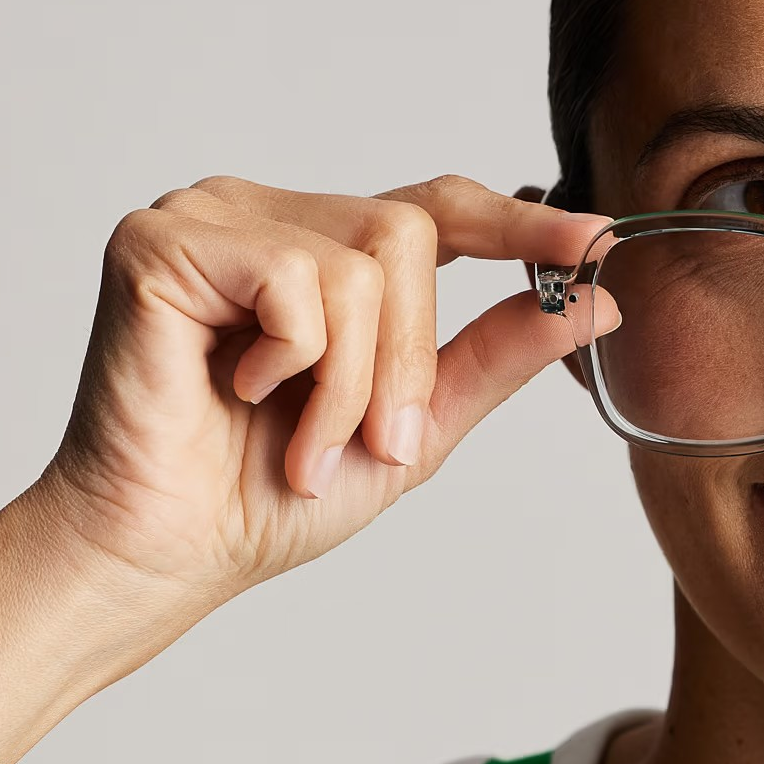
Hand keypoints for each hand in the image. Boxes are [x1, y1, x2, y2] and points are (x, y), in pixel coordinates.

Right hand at [37, 174, 615, 616]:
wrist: (169, 555)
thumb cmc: (268, 494)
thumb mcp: (417, 425)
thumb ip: (500, 354)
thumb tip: (599, 300)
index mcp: (328, 251)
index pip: (442, 208)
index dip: (522, 223)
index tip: (598, 240)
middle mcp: (273, 215)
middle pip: (410, 234)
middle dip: (410, 357)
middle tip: (371, 441)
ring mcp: (215, 216)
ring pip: (362, 260)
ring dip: (352, 378)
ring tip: (300, 438)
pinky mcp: (164, 241)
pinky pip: (294, 278)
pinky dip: (293, 361)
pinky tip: (236, 391)